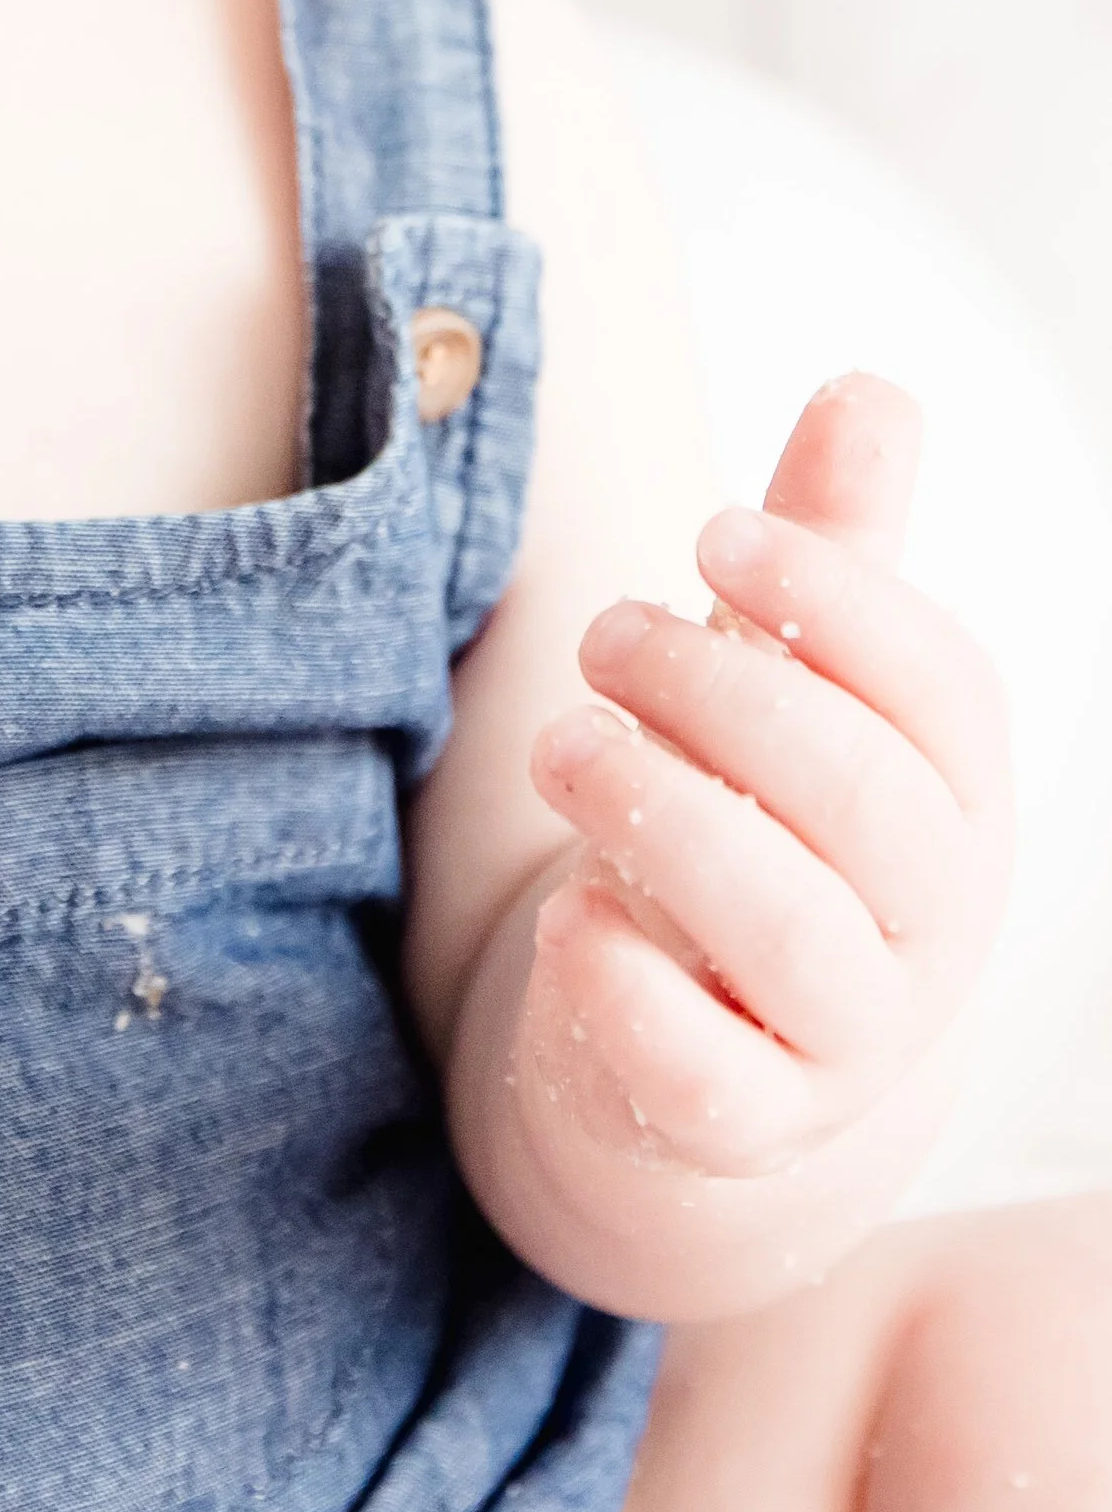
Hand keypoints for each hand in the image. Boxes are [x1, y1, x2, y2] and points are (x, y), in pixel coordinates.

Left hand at [521, 372, 1010, 1174]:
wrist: (705, 1049)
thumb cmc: (755, 817)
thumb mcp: (791, 679)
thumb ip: (830, 544)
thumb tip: (876, 385)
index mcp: (955, 795)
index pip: (943, 688)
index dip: (832, 595)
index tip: (707, 531)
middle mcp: (927, 925)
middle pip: (861, 799)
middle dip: (719, 693)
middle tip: (601, 637)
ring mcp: (845, 1043)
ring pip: (787, 930)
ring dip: (657, 810)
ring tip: (557, 742)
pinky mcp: (740, 1127)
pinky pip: (706, 1075)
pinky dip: (627, 985)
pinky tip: (569, 913)